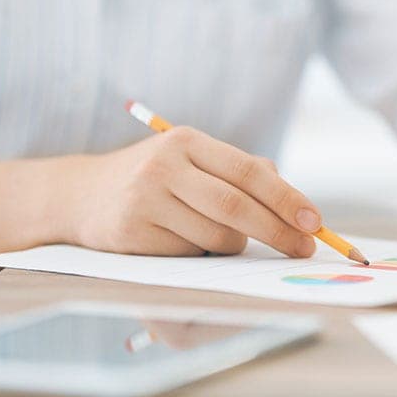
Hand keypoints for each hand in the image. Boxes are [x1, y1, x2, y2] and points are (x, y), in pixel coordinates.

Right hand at [57, 127, 321, 257]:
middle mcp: (164, 166)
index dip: (286, 197)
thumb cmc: (157, 178)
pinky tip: (185, 242)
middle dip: (278, 231)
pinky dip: (202, 255)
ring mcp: (144, 199)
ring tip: (225, 238)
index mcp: (187, 140)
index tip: (314, 221)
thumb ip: (242, 174)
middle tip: (303, 248)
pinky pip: (189, 255)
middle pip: (236, 207)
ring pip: (216, 237)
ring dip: (234, 246)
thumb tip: (295, 204)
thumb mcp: (194, 160)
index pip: (249, 171)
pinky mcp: (130, 233)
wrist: (81, 195)